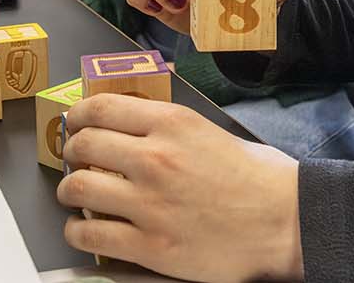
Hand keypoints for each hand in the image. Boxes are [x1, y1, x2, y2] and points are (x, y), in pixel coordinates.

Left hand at [57, 95, 304, 281]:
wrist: (285, 222)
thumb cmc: (258, 179)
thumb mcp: (211, 131)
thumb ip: (169, 127)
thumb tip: (132, 124)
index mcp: (172, 124)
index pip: (101, 108)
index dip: (79, 115)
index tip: (76, 123)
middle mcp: (155, 158)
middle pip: (84, 145)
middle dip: (71, 151)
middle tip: (74, 159)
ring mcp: (149, 203)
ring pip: (79, 188)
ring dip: (68, 190)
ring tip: (74, 193)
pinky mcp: (150, 246)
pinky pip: (91, 234)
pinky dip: (78, 231)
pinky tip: (83, 228)